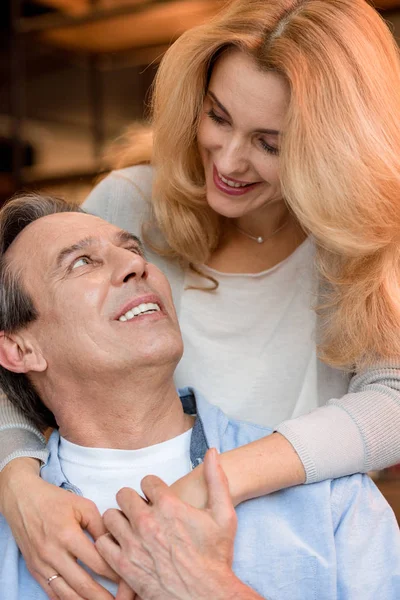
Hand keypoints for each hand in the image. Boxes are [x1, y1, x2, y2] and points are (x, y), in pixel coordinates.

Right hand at [0, 458, 117, 599]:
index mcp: (68, 535)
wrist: (23, 500)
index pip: (97, 563)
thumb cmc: (54, 500)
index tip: (127, 579)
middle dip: (103, 597)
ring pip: (66, 594)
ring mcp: (42, 564)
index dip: (114, 574)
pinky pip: (51, 592)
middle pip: (83, 585)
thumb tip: (115, 543)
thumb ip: (100, 525)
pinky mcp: (34, 569)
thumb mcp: (82, 505)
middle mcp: (53, 553)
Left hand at [96, 449, 247, 599]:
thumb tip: (212, 451)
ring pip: (110, 516)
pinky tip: (125, 547)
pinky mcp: (124, 566)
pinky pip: (103, 542)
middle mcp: (147, 521)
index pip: (146, 481)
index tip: (158, 499)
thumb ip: (217, 479)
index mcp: (169, 505)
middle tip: (143, 512)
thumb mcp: (224, 515)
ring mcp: (133, 544)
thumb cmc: (216, 557)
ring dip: (120, 520)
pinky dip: (111, 543)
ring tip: (132, 529)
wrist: (207, 596)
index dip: (153, 488)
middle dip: (133, 501)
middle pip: (123, 494)